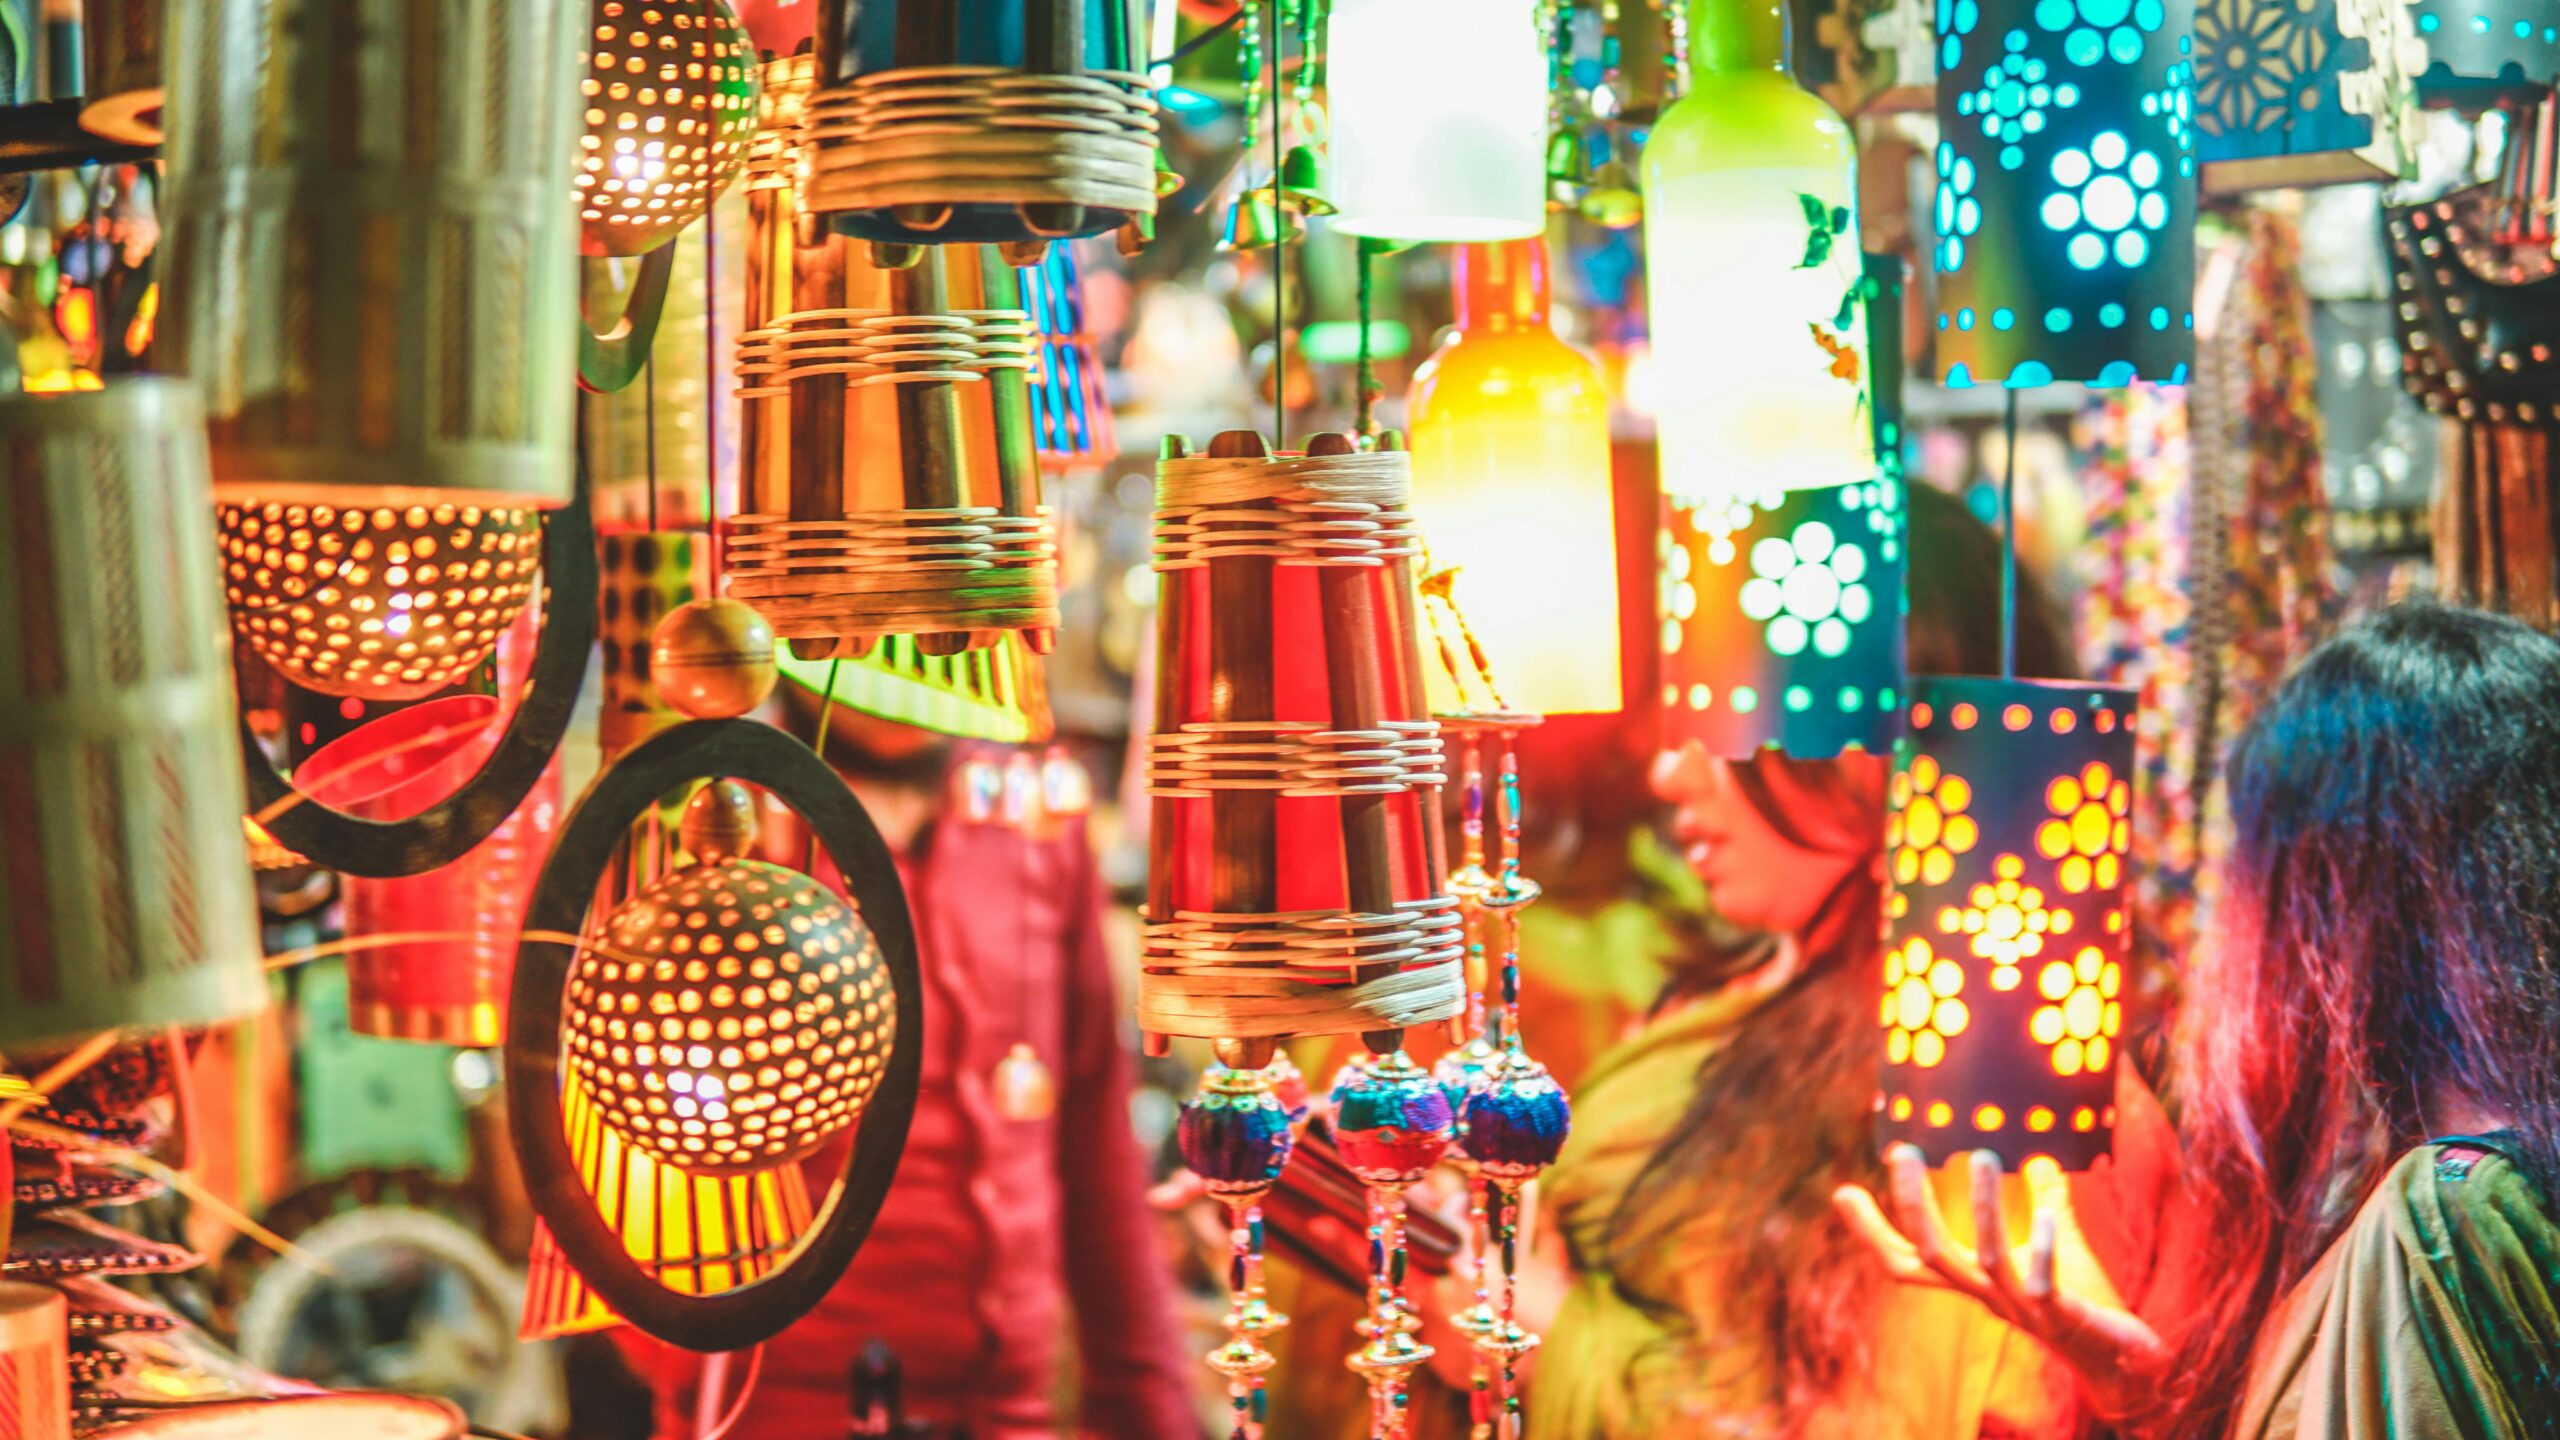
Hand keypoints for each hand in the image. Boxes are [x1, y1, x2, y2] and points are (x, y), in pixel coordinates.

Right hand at [1832, 1145, 2168, 1424]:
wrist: (2121, 1357)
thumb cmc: (2080, 1300)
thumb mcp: (2053, 1243)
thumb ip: (2045, 1201)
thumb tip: (2039, 1154)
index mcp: (1973, 1281)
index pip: (1905, 1261)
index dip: (1871, 1232)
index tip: (1844, 1192)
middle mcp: (1985, 1295)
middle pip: (1931, 1255)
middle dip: (1913, 1204)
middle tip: (1904, 1152)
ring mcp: (2020, 1306)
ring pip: (1984, 1259)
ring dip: (1983, 1208)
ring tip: (1983, 1156)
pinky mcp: (2059, 1315)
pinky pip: (2041, 1282)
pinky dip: (2039, 1247)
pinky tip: (2042, 1214)